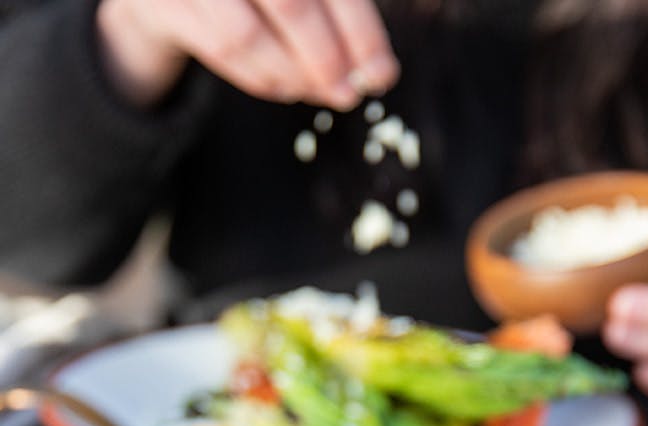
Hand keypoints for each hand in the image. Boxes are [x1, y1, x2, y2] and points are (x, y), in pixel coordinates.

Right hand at [96, 0, 398, 109]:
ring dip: (292, 75)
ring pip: (248, 36)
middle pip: (292, 5)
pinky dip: (261, 77)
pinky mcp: (165, 2)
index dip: (361, 32)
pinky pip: (222, 49)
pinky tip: (288, 87)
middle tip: (349, 94)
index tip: (383, 75)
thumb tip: (377, 71)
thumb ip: (337, 10)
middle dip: (327, 59)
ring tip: (320, 91)